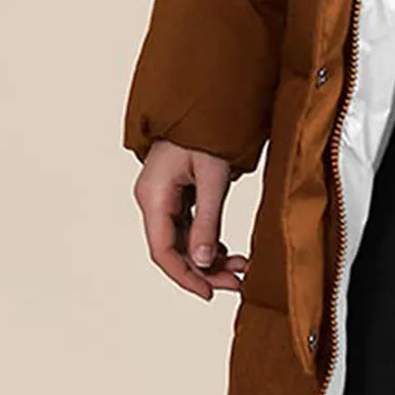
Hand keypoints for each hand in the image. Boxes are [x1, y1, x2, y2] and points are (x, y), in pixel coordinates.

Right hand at [133, 140, 249, 299]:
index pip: (163, 251)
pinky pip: (190, 226)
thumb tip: (204, 261)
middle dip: (205, 270)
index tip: (209, 293)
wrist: (205, 100)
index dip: (185, 277)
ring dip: (210, 257)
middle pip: (175, 249)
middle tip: (236, 283)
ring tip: (240, 268)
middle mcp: (154, 200)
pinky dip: (208, 240)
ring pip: (184, 240)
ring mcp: (165, 197)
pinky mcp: (178, 194)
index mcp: (154, 197)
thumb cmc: (206, 130)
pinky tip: (227, 251)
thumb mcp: (213, 176)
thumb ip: (208, 219)